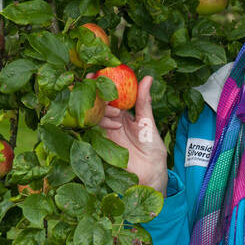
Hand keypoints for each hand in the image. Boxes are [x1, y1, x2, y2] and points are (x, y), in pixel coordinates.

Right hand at [98, 74, 167, 192]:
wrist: (149, 173)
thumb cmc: (151, 148)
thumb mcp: (148, 122)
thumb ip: (144, 101)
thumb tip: (147, 77)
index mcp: (124, 111)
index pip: (111, 92)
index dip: (103, 81)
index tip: (99, 71)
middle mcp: (112, 118)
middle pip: (98, 100)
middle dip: (95, 91)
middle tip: (96, 84)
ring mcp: (105, 130)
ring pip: (94, 112)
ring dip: (101, 108)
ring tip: (115, 112)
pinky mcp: (100, 142)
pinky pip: (93, 128)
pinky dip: (99, 122)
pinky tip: (112, 124)